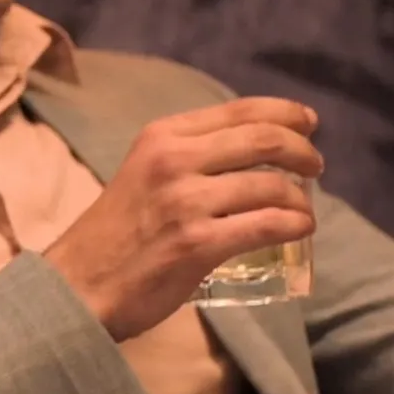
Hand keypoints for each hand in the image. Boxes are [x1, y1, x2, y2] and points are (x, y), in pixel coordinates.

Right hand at [43, 96, 322, 340]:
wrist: (78, 284)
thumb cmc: (113, 234)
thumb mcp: (142, 173)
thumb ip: (186, 158)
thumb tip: (251, 152)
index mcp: (160, 136)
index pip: (240, 110)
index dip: (286, 113)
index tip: (308, 123)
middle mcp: (173, 160)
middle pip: (265, 140)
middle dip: (304, 152)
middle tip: (316, 167)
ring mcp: (186, 202)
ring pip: (273, 186)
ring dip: (302, 199)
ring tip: (304, 211)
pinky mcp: (199, 243)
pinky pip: (268, 225)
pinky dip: (296, 225)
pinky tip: (300, 230)